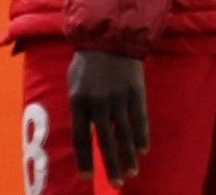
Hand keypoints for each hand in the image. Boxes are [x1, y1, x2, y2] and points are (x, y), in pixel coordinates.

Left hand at [68, 50, 148, 187]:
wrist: (109, 36)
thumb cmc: (86, 61)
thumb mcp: (73, 81)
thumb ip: (78, 106)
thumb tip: (83, 130)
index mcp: (78, 100)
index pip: (79, 136)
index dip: (83, 158)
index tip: (85, 177)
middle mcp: (98, 103)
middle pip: (104, 140)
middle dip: (111, 164)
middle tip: (117, 183)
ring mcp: (118, 99)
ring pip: (124, 134)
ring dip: (129, 156)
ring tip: (131, 173)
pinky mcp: (136, 94)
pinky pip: (139, 120)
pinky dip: (141, 137)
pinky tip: (142, 151)